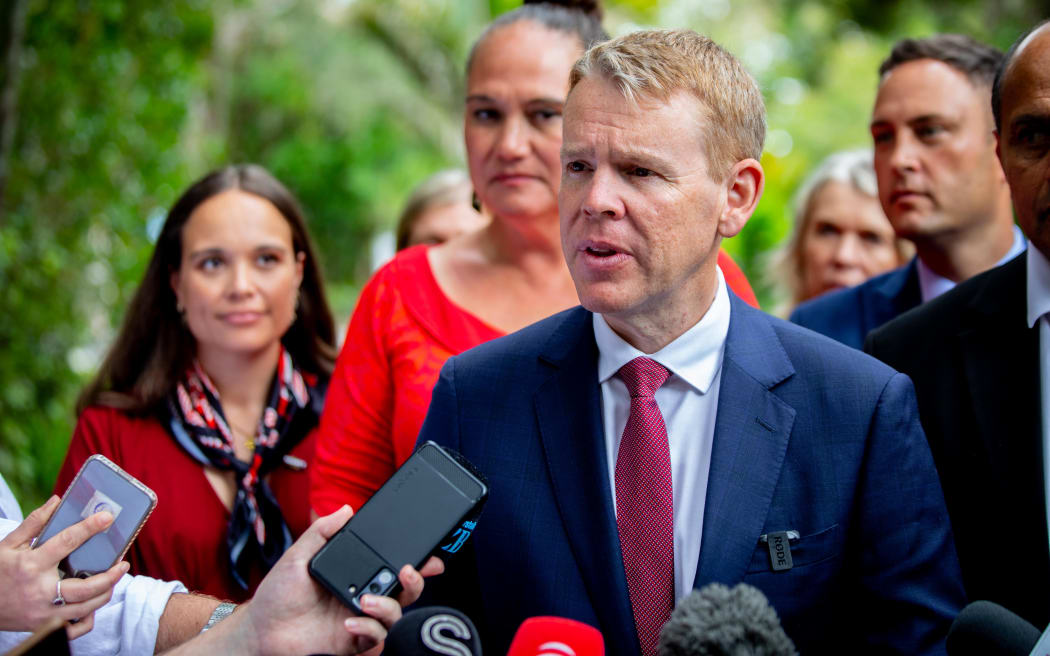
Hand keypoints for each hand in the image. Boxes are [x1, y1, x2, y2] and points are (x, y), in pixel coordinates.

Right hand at [0, 495, 128, 638]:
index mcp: (31, 565)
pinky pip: (74, 629)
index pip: (67, 542)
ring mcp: (42, 613)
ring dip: (105, 594)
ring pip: (85, 608)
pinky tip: (94, 604)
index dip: (89, 528)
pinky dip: (88, 619)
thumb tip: (57, 501)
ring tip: (114, 580)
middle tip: (124, 563)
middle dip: (111, 576)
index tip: (107, 518)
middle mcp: (40, 591)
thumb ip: (34, 523)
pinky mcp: (43, 627)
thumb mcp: (8, 544)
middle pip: (85, 587)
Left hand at [239, 505, 442, 655]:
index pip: (390, 564)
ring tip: (367, 600)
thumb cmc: (279, 593)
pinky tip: (351, 623)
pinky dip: (369, 630)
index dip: (414, 561)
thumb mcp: (298, 555)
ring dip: (388, 606)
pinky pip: (375, 638)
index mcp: (356, 573)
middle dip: (416, 581)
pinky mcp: (353, 642)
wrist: (261, 629)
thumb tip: (346, 509)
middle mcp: (363, 595)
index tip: (428, 555)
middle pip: (404, 590)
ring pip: (395, 614)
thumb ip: (322, 532)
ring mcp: (360, 618)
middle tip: (408, 572)